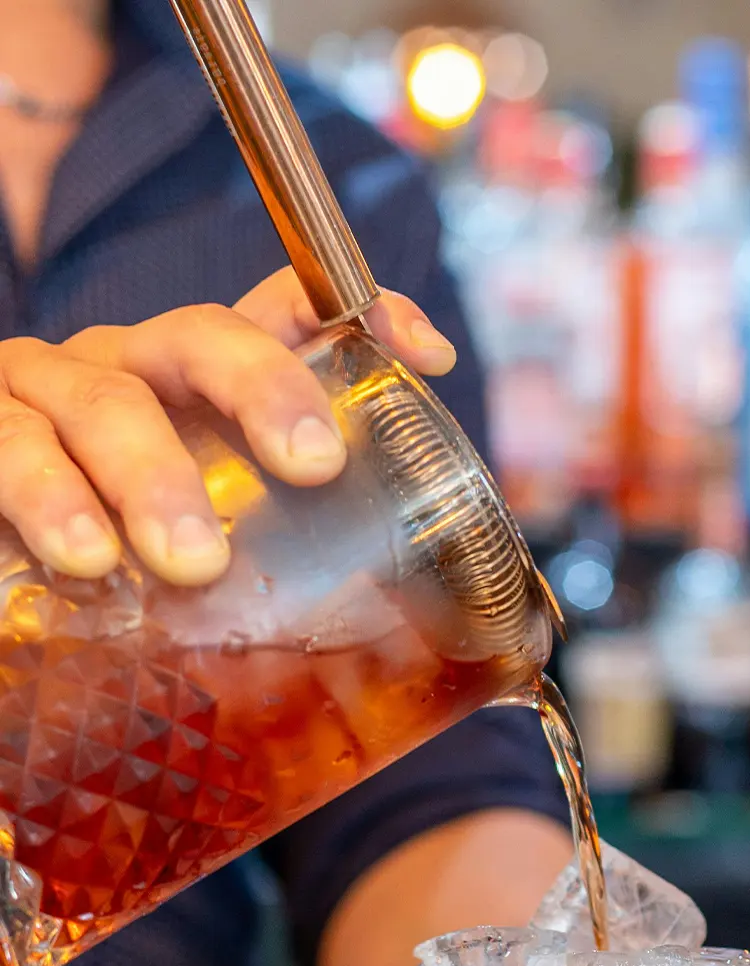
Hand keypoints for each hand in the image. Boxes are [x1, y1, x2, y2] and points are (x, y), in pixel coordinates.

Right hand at [0, 267, 455, 585]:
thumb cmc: (111, 543)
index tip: (428, 354)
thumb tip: (391, 587)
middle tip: (314, 467)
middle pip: (199, 338)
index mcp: (188, 377)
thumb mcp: (209, 528)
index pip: (276, 312)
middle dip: (264, 389)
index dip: (355, 313)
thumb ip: (280, 534)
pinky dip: (39, 504)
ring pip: (99, 404)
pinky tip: (80, 566)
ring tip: (192, 562)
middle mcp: (121, 367)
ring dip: (150, 477)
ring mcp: (38, 395)